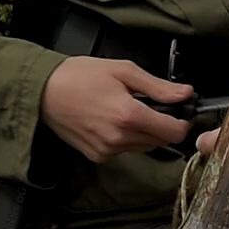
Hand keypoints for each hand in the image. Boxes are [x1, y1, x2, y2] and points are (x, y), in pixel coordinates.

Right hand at [40, 57, 193, 162]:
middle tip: (148, 105)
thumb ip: (158, 86)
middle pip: (160, 141)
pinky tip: (112, 121)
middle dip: (161, 125)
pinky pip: (124, 151)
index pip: (173, 132)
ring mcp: (108, 151)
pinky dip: (126, 139)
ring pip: (143, 147)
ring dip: (143, 133)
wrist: (43, 92)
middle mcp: (120, 138)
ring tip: (126, 110)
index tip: (179, 112)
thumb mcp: (123, 71)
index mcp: (129, 115)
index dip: (182, 122)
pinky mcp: (98, 157)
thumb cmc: (80, 76)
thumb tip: (186, 94)